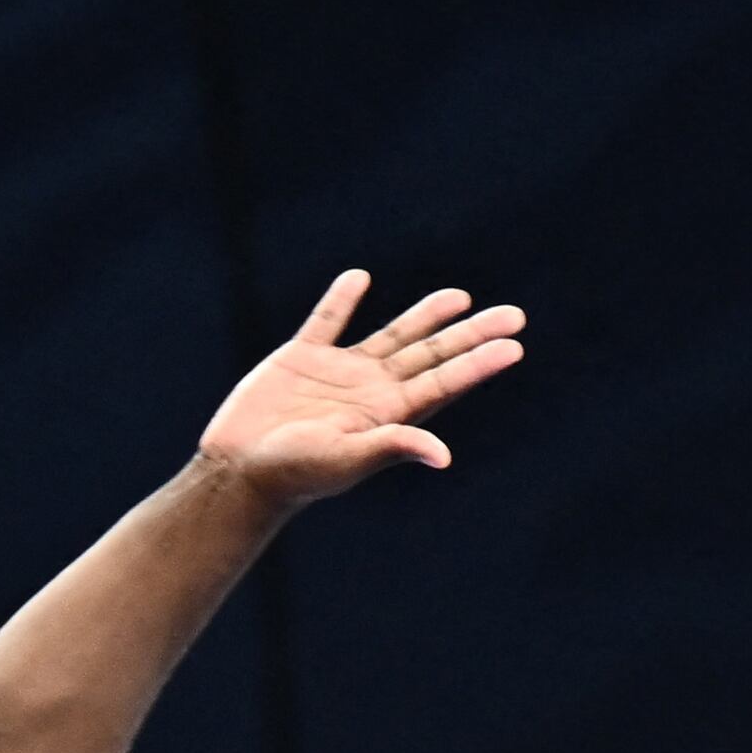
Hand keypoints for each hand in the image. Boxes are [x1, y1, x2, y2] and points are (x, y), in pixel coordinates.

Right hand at [196, 270, 526, 510]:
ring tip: (459, 297)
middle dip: (470, 334)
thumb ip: (392, 447)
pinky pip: (326, 323)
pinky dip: (341, 301)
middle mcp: (370, 390)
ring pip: (392, 336)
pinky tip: (359, 279)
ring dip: (425, 317)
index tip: (513, 346)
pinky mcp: (299, 361)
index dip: (479, 363)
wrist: (238, 471)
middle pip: (431, 355)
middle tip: (513, 316)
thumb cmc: (293, 473)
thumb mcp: (345, 460)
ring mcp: (337, 374)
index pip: (443, 382)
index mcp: (387, 413)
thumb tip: (442, 456)